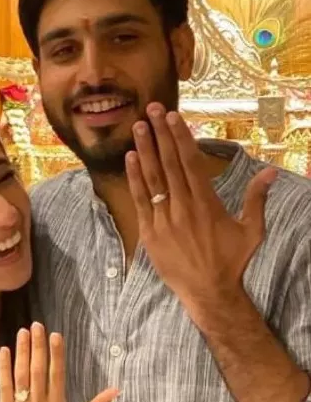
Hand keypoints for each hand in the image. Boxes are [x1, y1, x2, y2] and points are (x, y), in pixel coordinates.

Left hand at [0, 322, 118, 401]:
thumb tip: (117, 390)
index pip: (57, 375)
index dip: (56, 354)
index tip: (55, 335)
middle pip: (38, 371)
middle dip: (38, 346)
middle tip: (37, 325)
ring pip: (21, 375)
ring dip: (22, 352)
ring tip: (23, 332)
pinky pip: (4, 386)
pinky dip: (4, 368)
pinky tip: (5, 350)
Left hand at [125, 103, 276, 317]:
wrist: (208, 292)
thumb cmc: (231, 261)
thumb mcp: (251, 230)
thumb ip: (257, 198)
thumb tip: (271, 170)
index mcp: (207, 203)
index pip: (190, 161)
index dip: (180, 136)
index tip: (172, 117)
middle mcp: (183, 206)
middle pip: (169, 163)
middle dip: (160, 134)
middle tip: (151, 109)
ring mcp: (164, 219)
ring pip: (152, 178)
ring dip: (144, 150)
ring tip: (138, 126)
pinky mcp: (150, 232)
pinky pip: (140, 200)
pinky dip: (134, 179)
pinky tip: (130, 159)